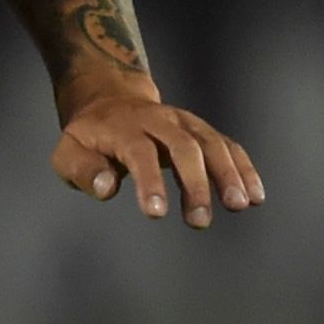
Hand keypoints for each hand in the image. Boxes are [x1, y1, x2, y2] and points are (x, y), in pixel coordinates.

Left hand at [52, 91, 264, 228]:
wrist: (109, 102)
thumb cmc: (88, 139)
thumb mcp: (68, 154)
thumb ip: (84, 171)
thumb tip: (106, 188)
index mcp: (122, 127)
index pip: (139, 152)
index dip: (149, 181)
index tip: (156, 213)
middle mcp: (158, 121)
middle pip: (182, 146)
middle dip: (195, 183)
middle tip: (200, 221)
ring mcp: (183, 122)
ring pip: (211, 143)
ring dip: (228, 174)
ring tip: (240, 206)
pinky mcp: (200, 131)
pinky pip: (227, 146)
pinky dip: (243, 168)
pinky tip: (255, 196)